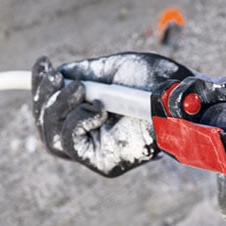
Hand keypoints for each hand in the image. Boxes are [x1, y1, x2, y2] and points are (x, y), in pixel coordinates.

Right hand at [32, 53, 191, 177]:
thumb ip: (85, 75)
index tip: (43, 62)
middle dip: (43, 98)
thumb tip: (59, 75)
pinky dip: (76, 121)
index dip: (41, 89)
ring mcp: (97, 153)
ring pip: (53, 138)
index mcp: (91, 117)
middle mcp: (92, 138)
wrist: (185, 96)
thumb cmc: (158, 84)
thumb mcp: (114, 70)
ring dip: (59, 107)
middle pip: (46, 128)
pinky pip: (72, 145)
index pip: (52, 112)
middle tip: (57, 77)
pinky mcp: (105, 163)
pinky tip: (97, 108)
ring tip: (80, 90)